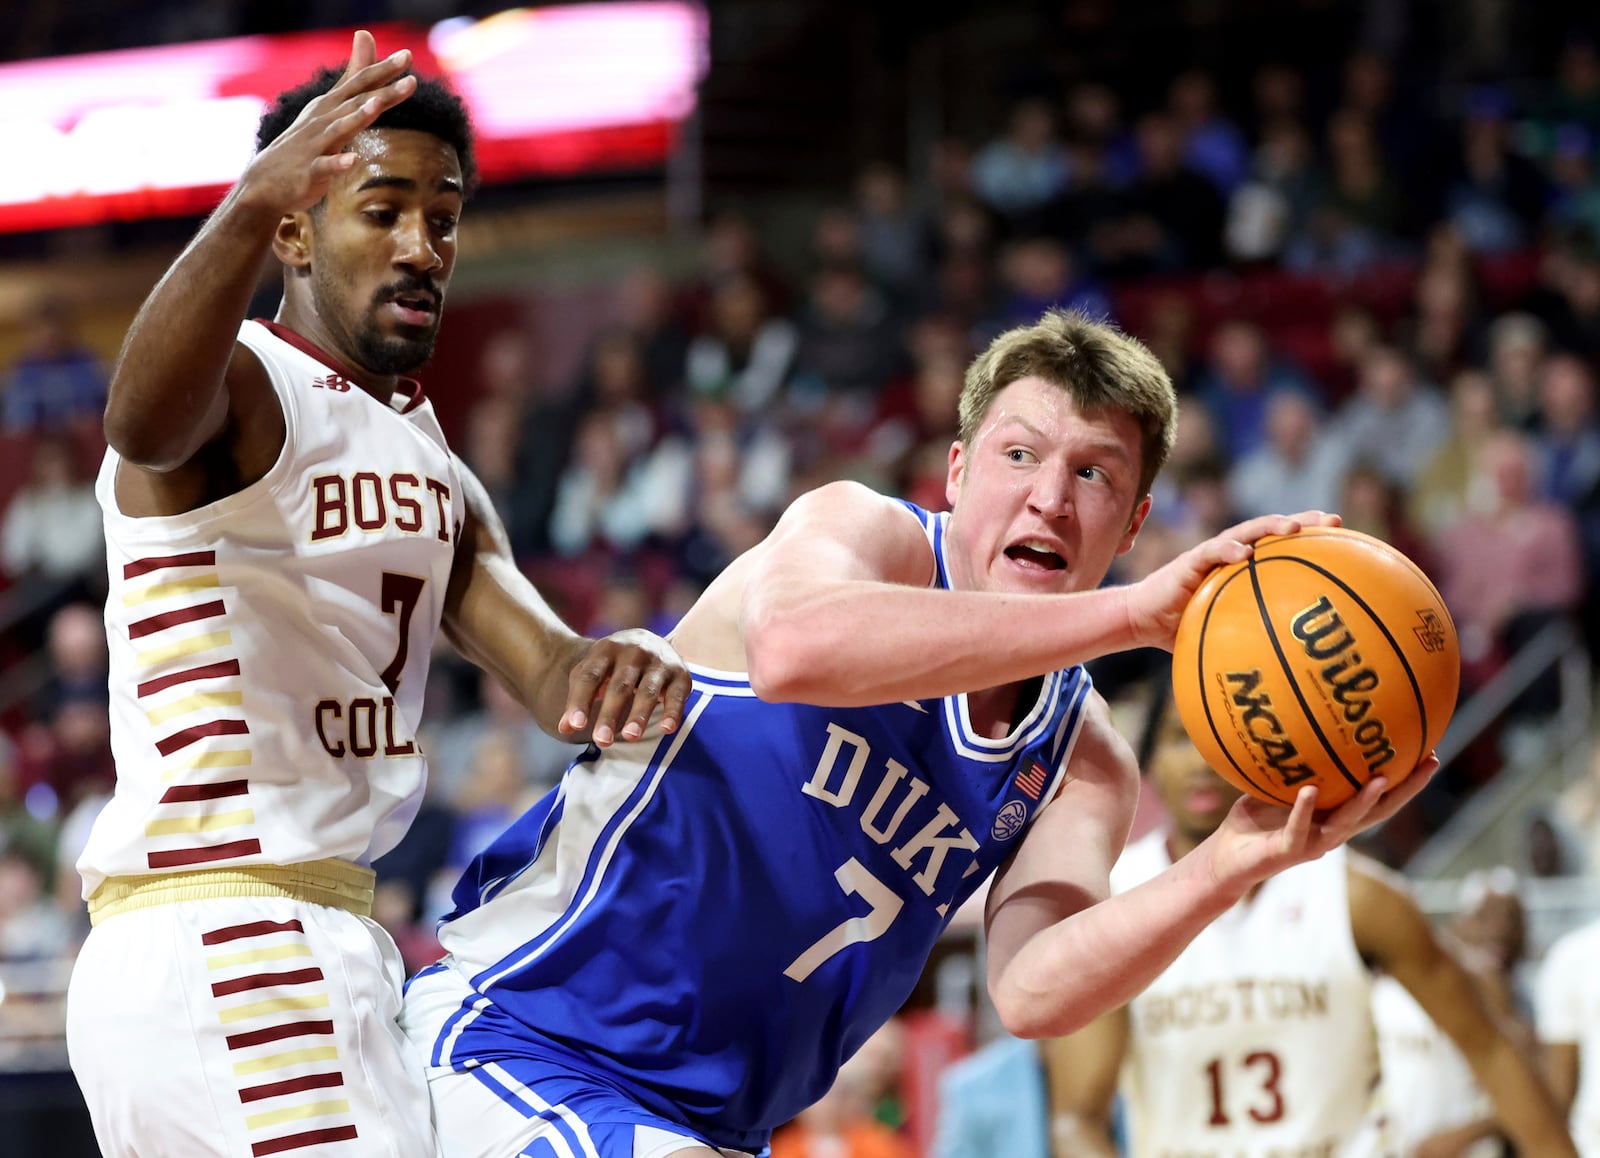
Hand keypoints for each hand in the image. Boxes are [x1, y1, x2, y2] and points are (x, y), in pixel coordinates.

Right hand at [234, 30, 416, 216]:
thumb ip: (353, 77)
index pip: (360, 83)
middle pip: (357, 102)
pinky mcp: (310, 171)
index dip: (384, 70)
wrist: (267, 182)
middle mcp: (323, 119)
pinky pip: (325, 166)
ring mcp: (315, 144)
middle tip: (411, 78)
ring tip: (378, 104)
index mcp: (331, 105)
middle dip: (384, 90)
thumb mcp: (330, 107)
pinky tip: (353, 160)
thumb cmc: (306, 143)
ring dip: (358, 116)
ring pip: (340, 128)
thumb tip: (365, 34)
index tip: (408, 55)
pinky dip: (338, 163)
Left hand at [558, 629, 692, 746]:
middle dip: (610, 714)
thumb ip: (577, 700)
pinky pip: (677, 695)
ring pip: (648, 690)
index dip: (581, 701)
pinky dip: (673, 712)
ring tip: (629, 737)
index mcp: (606, 649)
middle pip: (619, 686)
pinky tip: (666, 729)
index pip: (590, 677)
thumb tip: (564, 729)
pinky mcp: (680, 673)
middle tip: (601, 740)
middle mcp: (634, 651)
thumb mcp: (592, 674)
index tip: (575, 726)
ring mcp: (659, 661)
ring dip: (639, 714)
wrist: (647, 640)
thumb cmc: (613, 666)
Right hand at [1125, 510, 1340, 649]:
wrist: (1143, 620)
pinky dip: (1229, 550)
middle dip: (1305, 522)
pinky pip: (1212, 551)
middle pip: (1274, 530)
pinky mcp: (1190, 561)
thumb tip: (1290, 677)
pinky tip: (1245, 553)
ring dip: (1270, 526)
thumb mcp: (1226, 636)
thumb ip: (1253, 643)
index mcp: (1245, 568)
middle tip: (1334, 521)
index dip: (1314, 539)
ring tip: (1292, 528)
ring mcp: (1212, 554)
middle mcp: (1233, 555)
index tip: (1345, 537)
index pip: (1285, 547)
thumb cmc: (1184, 630)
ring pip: (1247, 531)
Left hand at [1203, 752, 1439, 892]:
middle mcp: (1332, 831)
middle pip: (1379, 811)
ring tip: (1381, 778)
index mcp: (1335, 816)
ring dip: (1364, 802)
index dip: (1406, 780)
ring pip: (1346, 823)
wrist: (1226, 857)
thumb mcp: (1277, 784)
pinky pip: (1297, 828)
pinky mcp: (1286, 851)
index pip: (1379, 798)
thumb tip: (1301, 718)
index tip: (1431, 753)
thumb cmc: (1254, 819)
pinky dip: (1304, 810)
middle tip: (1429, 763)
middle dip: (1406, 789)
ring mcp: (1312, 844)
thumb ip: (1294, 762)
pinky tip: (1310, 790)